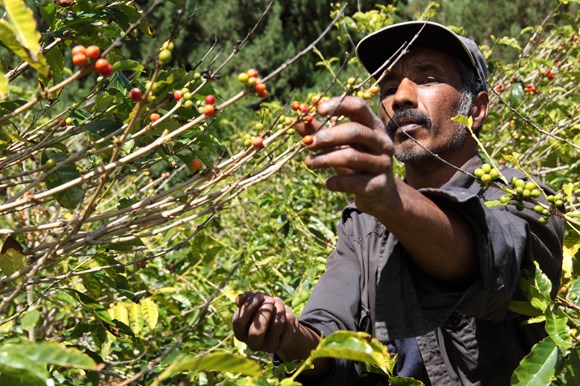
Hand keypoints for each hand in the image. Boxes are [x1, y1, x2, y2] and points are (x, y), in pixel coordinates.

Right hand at [232, 291, 299, 353]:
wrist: (280, 323)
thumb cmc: (262, 310)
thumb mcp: (253, 303)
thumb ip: (245, 300)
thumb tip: (239, 299)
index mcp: (240, 333)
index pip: (240, 322)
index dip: (250, 306)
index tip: (260, 295)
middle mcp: (253, 343)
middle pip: (256, 332)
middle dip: (265, 312)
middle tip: (270, 300)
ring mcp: (269, 346)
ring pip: (276, 325)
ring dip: (278, 308)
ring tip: (278, 302)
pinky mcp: (284, 343)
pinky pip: (289, 324)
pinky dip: (287, 312)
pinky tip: (284, 312)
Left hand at [298, 96, 397, 217]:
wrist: (378, 192)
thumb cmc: (355, 162)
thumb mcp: (339, 145)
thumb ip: (320, 132)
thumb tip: (297, 122)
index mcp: (373, 126)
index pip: (358, 106)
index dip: (338, 105)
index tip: (318, 110)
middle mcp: (382, 142)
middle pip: (355, 131)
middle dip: (328, 136)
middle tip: (307, 143)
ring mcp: (383, 163)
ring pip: (352, 156)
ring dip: (325, 159)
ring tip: (309, 163)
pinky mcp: (378, 184)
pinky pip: (353, 182)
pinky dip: (336, 182)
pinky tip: (327, 183)